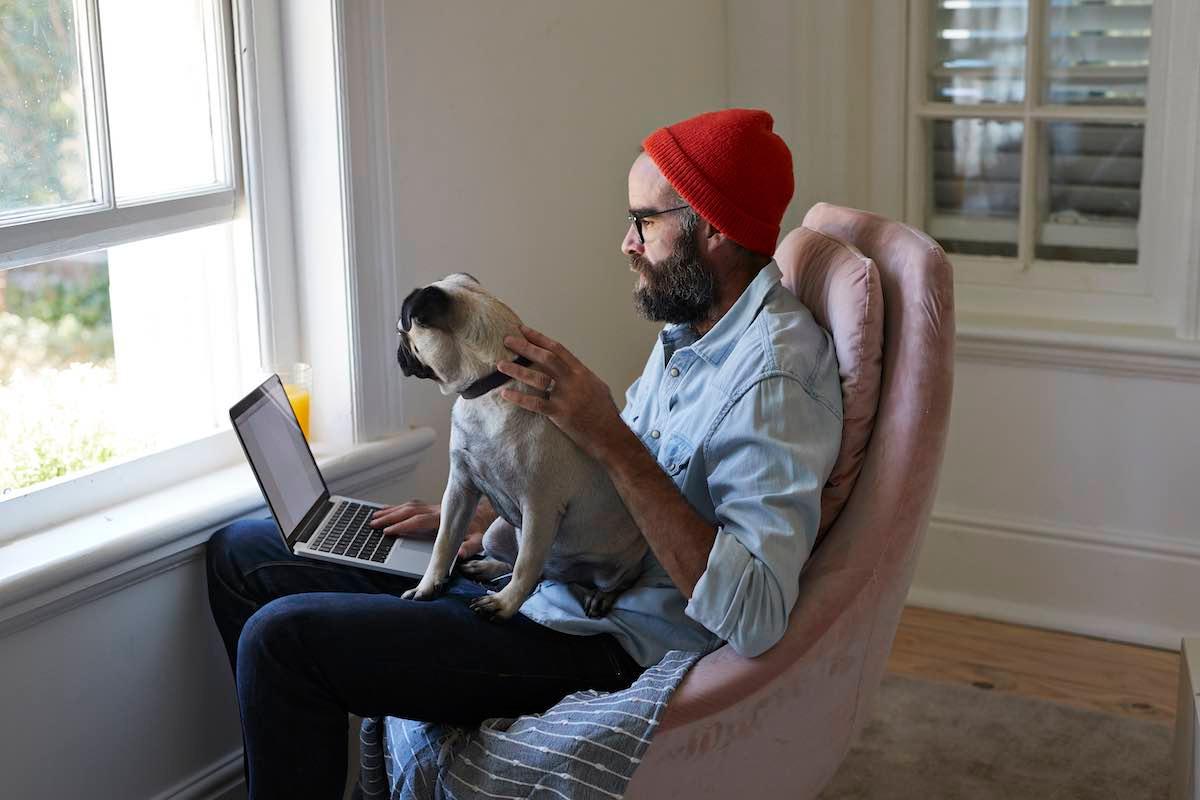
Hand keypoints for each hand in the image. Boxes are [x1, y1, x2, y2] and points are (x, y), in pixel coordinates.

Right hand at [370, 500, 489, 558]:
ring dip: (391, 511)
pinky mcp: (434, 507)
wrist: (489, 511)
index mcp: (444, 519)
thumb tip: (461, 556)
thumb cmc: (483, 528)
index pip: (419, 522)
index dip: (403, 527)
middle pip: (409, 512)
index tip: (387, 533)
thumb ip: (470, 548)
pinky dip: (398, 508)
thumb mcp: (480, 540)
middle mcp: (436, 510)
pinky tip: (389, 511)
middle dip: (390, 518)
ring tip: (374, 517)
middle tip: (373, 525)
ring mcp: (434, 507)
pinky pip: (413, 505)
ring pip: (408, 507)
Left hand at [497, 324, 623, 461]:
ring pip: (538, 378)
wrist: (611, 436)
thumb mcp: (596, 387)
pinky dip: (519, 398)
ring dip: (517, 370)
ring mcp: (566, 397)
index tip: (523, 329)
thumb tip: (565, 368)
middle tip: (507, 340)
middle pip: (546, 358)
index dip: (539, 338)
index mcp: (581, 372)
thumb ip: (580, 376)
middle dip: (525, 347)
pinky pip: (535, 404)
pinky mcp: (560, 414)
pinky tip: (505, 394)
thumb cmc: (604, 413)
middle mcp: (573, 381)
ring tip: (500, 365)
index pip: (558, 349)